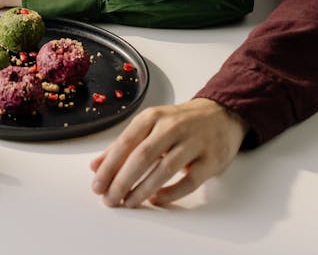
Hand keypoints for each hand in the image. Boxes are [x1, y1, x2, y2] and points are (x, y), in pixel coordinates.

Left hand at [90, 97, 247, 207]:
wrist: (221, 114)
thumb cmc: (180, 123)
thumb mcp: (150, 125)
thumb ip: (123, 145)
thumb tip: (96, 166)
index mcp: (153, 117)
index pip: (126, 142)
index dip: (110, 166)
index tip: (97, 185)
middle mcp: (172, 126)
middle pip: (143, 156)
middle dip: (122, 180)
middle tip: (110, 199)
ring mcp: (194, 142)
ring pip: (165, 168)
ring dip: (143, 189)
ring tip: (129, 202)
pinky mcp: (211, 159)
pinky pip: (189, 180)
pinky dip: (171, 193)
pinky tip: (156, 200)